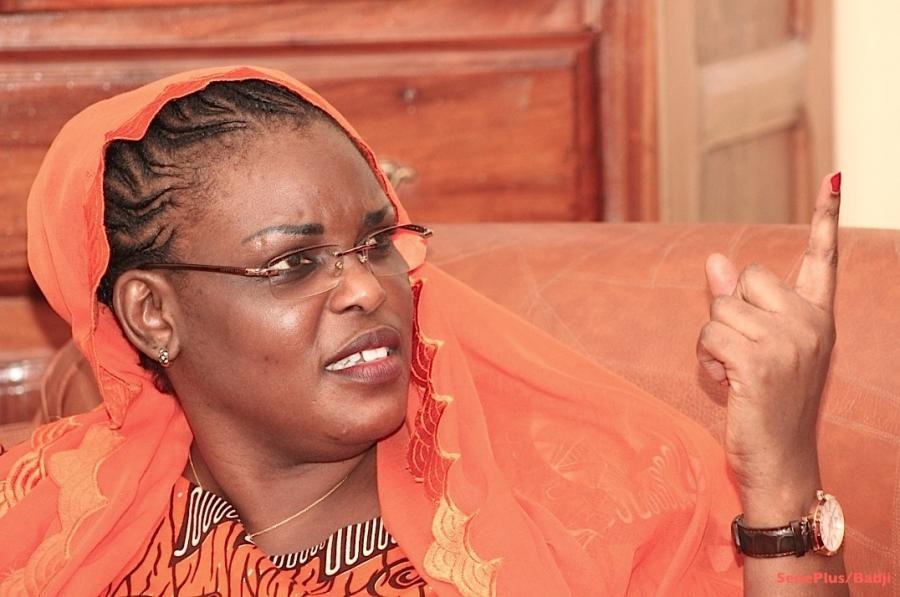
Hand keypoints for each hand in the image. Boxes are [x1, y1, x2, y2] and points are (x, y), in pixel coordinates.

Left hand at [697, 173, 840, 511]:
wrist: (781, 462)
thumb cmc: (767, 404)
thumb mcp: (760, 348)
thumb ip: (740, 304)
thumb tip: (717, 259)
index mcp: (818, 318)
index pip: (823, 259)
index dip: (826, 216)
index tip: (834, 176)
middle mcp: (812, 324)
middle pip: (748, 278)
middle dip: (731, 312)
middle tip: (744, 355)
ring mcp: (790, 342)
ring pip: (721, 308)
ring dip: (714, 341)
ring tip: (734, 374)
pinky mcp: (761, 361)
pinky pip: (709, 334)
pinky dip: (705, 358)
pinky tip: (724, 382)